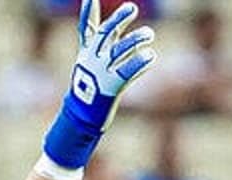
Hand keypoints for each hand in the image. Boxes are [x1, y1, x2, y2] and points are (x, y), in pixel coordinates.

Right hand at [43, 0, 155, 168]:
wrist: (81, 117)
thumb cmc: (89, 88)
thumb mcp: (89, 63)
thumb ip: (96, 41)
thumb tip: (97, 21)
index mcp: (87, 53)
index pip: (87, 28)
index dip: (89, 12)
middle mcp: (93, 60)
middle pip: (106, 34)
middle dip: (118, 20)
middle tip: (132, 8)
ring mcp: (101, 73)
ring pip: (119, 51)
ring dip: (135, 40)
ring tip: (149, 34)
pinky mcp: (111, 87)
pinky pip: (127, 71)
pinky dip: (140, 63)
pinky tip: (150, 56)